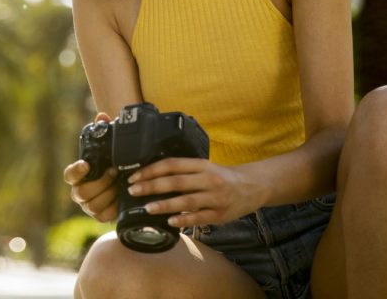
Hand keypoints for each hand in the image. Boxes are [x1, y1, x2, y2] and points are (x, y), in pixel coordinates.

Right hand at [63, 112, 117, 221]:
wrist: (126, 186)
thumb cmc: (113, 164)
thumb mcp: (110, 150)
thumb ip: (104, 132)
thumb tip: (101, 116)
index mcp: (78, 176)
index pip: (69, 175)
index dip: (76, 171)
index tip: (86, 164)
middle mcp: (79, 192)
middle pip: (82, 192)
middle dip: (100, 182)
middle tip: (114, 172)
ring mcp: (88, 206)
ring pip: (93, 205)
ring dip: (109, 194)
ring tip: (121, 183)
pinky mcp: (100, 217)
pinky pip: (104, 215)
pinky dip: (114, 206)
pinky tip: (122, 197)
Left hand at [125, 157, 261, 227]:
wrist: (253, 186)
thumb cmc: (222, 177)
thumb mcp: (205, 167)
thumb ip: (184, 171)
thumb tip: (152, 177)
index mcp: (202, 164)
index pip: (172, 164)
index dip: (151, 170)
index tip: (134, 176)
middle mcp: (209, 179)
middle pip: (176, 181)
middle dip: (152, 186)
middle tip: (133, 191)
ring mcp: (215, 197)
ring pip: (187, 200)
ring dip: (165, 205)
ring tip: (147, 208)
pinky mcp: (220, 214)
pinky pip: (200, 218)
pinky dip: (184, 220)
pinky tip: (171, 221)